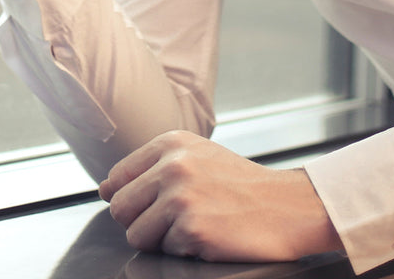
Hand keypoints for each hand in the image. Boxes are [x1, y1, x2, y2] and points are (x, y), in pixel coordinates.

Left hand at [98, 132, 341, 262]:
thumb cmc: (240, 184)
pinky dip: (184, 250)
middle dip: (140, 222)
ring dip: (161, 240)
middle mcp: (172, 165)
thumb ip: (154, 166)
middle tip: (172, 222)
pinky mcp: (192, 229)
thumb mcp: (197, 155)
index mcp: (170, 143)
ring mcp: (181, 197)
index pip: (117, 177)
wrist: (286, 206)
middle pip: (120, 208)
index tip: (144, 206)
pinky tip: (209, 236)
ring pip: (137, 235)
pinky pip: (166, 252)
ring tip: (192, 227)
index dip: (126, 198)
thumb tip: (107, 189)